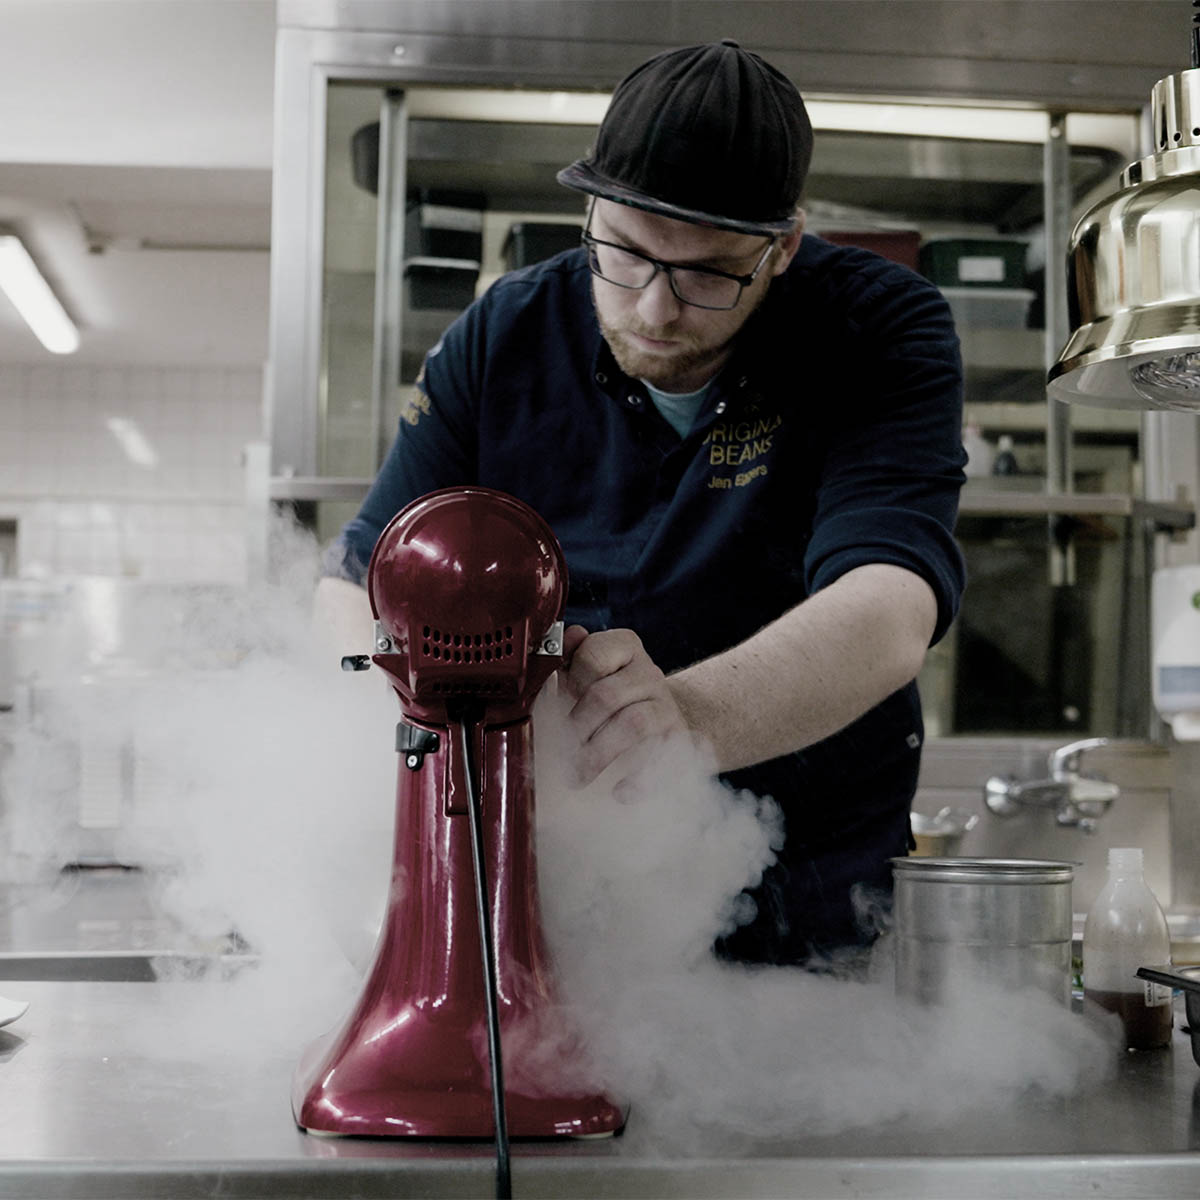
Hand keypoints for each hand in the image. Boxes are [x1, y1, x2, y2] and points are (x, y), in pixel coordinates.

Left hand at [559, 625, 689, 785]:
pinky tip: (620, 792)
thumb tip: (568, 637)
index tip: (560, 703)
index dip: (571, 682)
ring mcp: (666, 705)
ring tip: (578, 777)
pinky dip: (639, 780)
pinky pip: (662, 758)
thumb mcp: (590, 673)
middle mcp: (648, 672)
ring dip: (599, 754)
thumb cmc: (615, 696)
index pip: (593, 654)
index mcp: (623, 647)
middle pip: (607, 695)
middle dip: (577, 727)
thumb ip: (571, 658)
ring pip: (633, 724)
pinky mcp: (679, 737)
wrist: (664, 720)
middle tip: (560, 753)